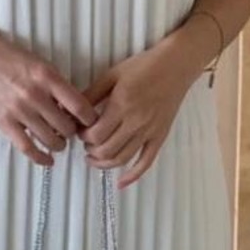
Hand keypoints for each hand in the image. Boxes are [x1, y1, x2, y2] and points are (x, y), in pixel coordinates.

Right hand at [0, 24, 89, 165]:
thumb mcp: (40, 65)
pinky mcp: (6, 124)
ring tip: (58, 140)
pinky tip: (48, 160)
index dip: (89, 119)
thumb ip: (57, 86)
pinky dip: (42, 158)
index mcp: (48, 77)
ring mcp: (20, 111)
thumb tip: (74, 110)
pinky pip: (29, 149)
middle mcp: (36, 96)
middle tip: (68, 129)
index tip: (89, 122)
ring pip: (51, 141)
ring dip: (59, 144)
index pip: (80, 106)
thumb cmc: (12, 58)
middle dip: (71, 131)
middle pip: (67, 128)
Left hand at [81, 36, 192, 184]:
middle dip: (91, 151)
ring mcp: (149, 132)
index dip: (83, 137)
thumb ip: (93, 94)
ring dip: (104, 164)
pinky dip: (132, 176)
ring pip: (122, 159)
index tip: (80, 131)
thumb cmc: (143, 66)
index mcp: (122, 105)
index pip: (96, 133)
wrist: (176, 66)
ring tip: (95, 159)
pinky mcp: (159, 138)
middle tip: (86, 144)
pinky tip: (120, 183)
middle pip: (107, 150)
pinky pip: (145, 163)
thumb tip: (73, 110)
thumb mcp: (113, 74)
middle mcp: (135, 122)